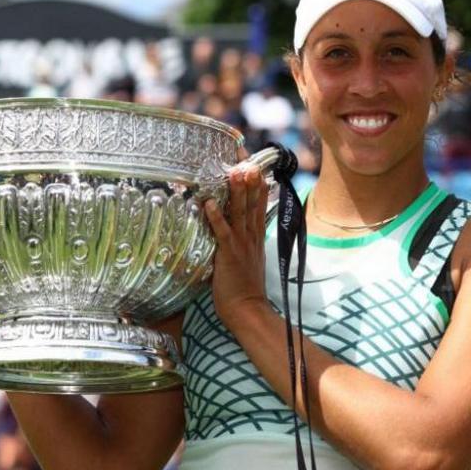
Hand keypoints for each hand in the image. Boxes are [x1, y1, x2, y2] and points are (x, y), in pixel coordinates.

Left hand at [204, 165, 269, 329]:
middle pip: (252, 202)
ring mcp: (241, 244)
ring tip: (235, 171)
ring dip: (237, 191)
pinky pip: (223, 232)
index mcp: (256, 237)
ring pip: (241, 212)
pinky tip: (211, 203)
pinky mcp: (229, 254)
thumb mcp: (249, 260)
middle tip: (246, 159)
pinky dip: (217, 217)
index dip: (257, 184)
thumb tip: (234, 231)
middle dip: (249, 179)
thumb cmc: (245, 289)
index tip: (255, 165)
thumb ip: (244, 244)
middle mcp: (251, 236)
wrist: (249, 310)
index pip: (259, 204)